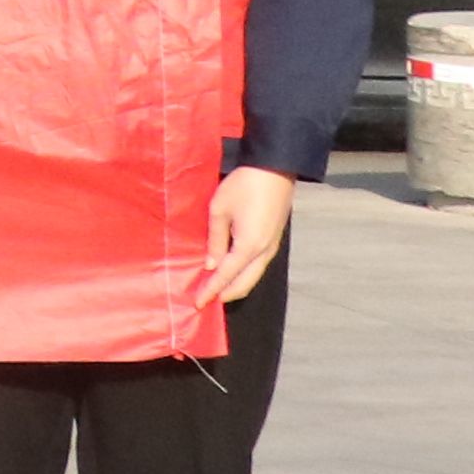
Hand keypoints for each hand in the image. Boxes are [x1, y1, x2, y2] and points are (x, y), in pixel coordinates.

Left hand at [200, 165, 294, 307]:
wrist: (275, 170)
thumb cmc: (243, 186)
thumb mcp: (220, 210)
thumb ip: (215, 240)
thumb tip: (211, 265)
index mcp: (249, 246)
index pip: (226, 276)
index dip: (211, 290)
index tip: (198, 303)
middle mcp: (263, 252)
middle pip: (244, 283)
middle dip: (226, 294)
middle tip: (206, 301)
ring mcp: (271, 247)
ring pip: (253, 276)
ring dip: (236, 286)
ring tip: (216, 290)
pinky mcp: (273, 240)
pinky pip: (257, 266)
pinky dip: (244, 275)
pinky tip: (231, 272)